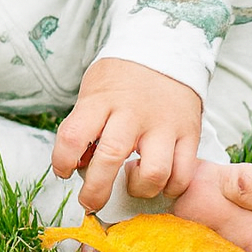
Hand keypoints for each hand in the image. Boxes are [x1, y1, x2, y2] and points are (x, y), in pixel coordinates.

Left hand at [51, 58, 202, 213]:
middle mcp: (133, 112)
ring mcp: (164, 124)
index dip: (62, 161)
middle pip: (111, 157)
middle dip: (96, 190)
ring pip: (154, 172)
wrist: (166, 49)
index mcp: (102, 99)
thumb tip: (80, 167)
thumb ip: (86, 125)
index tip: (63, 171)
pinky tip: (159, 181)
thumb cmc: (122, 77)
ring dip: (139, 189)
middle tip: (89, 202)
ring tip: (131, 182)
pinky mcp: (189, 133)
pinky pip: (183, 173)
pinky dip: (170, 187)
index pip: (74, 135)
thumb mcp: (95, 91)